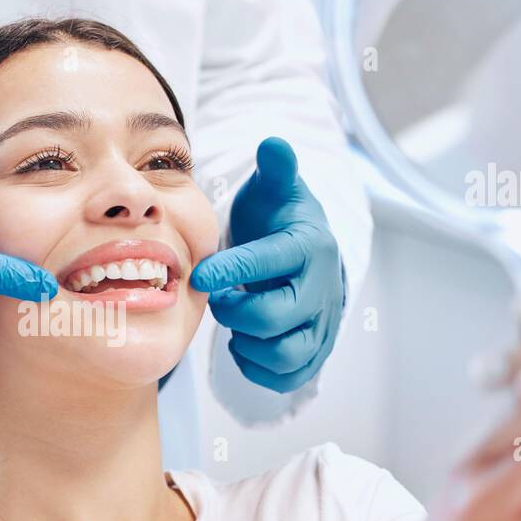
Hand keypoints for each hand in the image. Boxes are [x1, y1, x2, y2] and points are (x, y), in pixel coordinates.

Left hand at [189, 137, 344, 393]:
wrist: (306, 255)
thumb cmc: (279, 221)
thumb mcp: (274, 190)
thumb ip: (274, 170)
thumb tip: (273, 143)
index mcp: (308, 247)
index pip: (271, 262)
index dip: (233, 270)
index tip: (199, 274)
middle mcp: (321, 290)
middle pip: (275, 317)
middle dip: (235, 310)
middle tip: (218, 298)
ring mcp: (321, 325)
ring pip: (286, 354)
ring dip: (248, 342)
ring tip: (234, 320)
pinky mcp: (314, 352)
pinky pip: (288, 376)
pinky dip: (259, 367)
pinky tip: (243, 343)